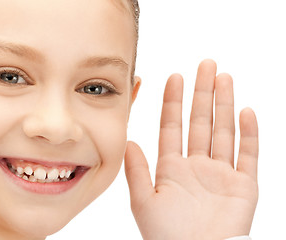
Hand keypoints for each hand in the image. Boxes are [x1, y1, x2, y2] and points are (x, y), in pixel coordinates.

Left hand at [125, 60, 258, 239]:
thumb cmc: (166, 236)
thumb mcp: (143, 200)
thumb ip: (137, 170)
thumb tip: (129, 141)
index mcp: (171, 168)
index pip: (172, 126)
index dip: (173, 102)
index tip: (174, 76)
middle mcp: (196, 166)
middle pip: (199, 122)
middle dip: (202, 93)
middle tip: (205, 65)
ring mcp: (221, 174)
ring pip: (223, 131)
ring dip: (224, 104)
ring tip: (223, 77)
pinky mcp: (244, 186)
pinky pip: (248, 154)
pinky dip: (249, 133)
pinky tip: (245, 111)